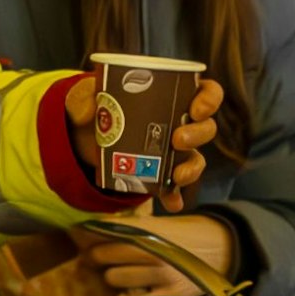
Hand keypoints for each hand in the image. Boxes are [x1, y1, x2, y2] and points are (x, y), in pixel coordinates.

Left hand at [67, 78, 220, 211]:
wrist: (84, 134)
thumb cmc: (96, 103)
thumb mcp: (87, 94)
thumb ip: (84, 97)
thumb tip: (90, 109)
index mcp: (172, 93)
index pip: (207, 92)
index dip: (210, 99)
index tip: (197, 108)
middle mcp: (179, 122)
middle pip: (205, 127)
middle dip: (198, 134)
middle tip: (177, 139)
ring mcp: (173, 150)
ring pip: (195, 158)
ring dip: (192, 168)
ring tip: (177, 175)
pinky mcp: (160, 172)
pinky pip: (173, 187)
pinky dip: (174, 196)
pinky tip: (172, 203)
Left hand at [77, 214, 236, 295]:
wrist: (222, 249)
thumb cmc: (186, 235)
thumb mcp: (161, 223)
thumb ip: (130, 226)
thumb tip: (91, 229)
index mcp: (153, 229)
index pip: (109, 230)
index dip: (87, 233)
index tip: (75, 233)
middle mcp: (155, 251)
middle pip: (105, 255)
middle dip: (94, 256)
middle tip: (91, 256)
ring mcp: (162, 276)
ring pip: (115, 278)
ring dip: (112, 276)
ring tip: (118, 272)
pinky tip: (130, 291)